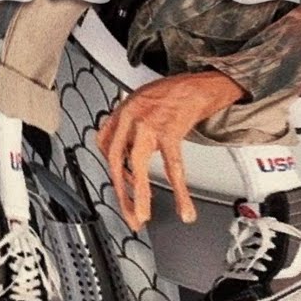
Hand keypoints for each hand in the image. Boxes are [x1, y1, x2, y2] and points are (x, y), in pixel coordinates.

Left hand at [96, 71, 245, 230]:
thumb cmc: (168, 94)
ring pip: (138, 165)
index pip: (106, 146)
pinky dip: (179, 191)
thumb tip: (125, 156)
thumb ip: (127, 127)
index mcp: (121, 113)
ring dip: (140, 195)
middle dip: (120, 191)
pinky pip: (173, 166)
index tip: (123, 187)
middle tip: (129, 214)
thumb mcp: (138, 102)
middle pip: (115, 160)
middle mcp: (130, 118)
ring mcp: (149, 125)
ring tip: (143, 216)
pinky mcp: (170, 132)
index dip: (113, 169)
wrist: (195, 85)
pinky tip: (184, 207)